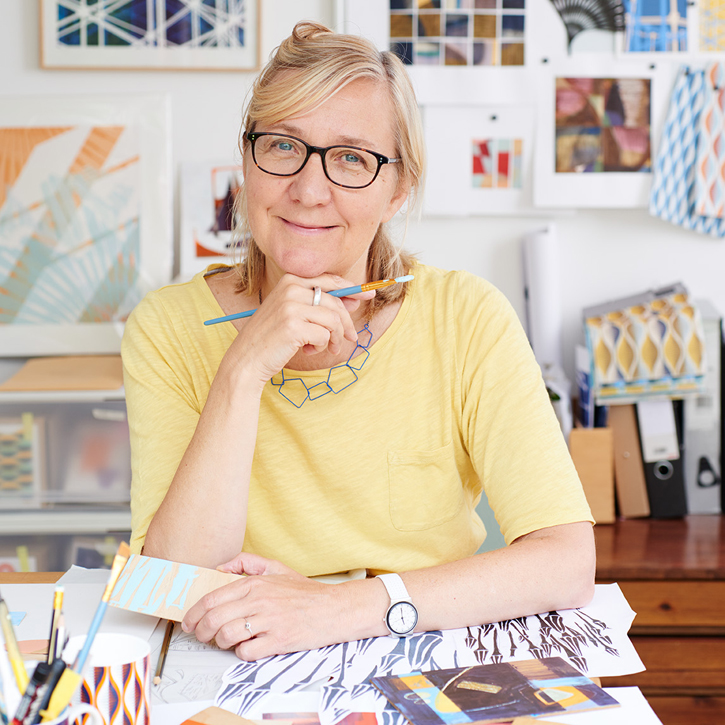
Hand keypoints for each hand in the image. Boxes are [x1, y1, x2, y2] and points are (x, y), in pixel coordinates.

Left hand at [181, 552, 344, 660]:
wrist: (334, 608)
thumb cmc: (304, 592)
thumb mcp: (277, 567)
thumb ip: (247, 562)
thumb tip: (220, 567)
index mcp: (255, 583)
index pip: (212, 598)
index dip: (194, 613)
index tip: (190, 621)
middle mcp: (259, 600)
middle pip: (214, 619)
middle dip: (200, 631)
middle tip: (200, 636)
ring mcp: (269, 621)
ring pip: (226, 636)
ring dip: (219, 643)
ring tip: (223, 642)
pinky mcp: (278, 641)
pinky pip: (247, 652)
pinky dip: (241, 653)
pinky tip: (247, 647)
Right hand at [224, 274, 374, 384]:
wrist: (246, 359)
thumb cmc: (272, 337)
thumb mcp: (294, 313)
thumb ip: (320, 304)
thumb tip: (355, 298)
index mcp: (290, 280)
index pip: (330, 280)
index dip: (352, 289)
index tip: (369, 294)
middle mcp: (290, 289)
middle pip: (336, 302)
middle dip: (347, 323)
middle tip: (350, 338)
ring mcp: (291, 306)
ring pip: (333, 319)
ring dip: (334, 338)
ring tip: (325, 347)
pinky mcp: (293, 326)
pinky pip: (324, 336)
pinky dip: (322, 347)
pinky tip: (308, 350)